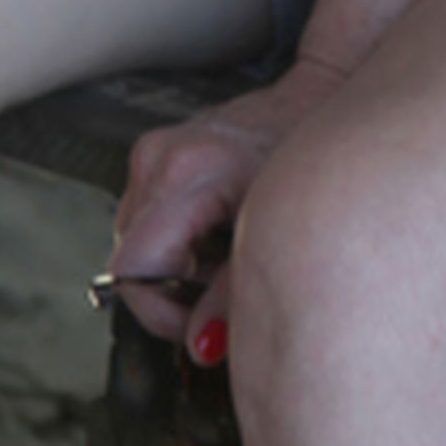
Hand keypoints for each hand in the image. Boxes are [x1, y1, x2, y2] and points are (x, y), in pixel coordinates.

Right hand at [101, 56, 347, 362]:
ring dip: (171, 264)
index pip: (135, 268)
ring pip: (133, 243)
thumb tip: (201, 346)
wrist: (315, 100)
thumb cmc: (306, 157)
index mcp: (191, 174)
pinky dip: (173, 237)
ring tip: (223, 249)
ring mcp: (152, 152)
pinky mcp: (152, 152)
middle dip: (170, 289)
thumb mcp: (277, 232)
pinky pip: (143, 219)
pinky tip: (213, 228)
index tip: (196, 321)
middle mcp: (161, 159)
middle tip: (221, 282)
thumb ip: (235, 294)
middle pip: (129, 260)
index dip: (160, 309)